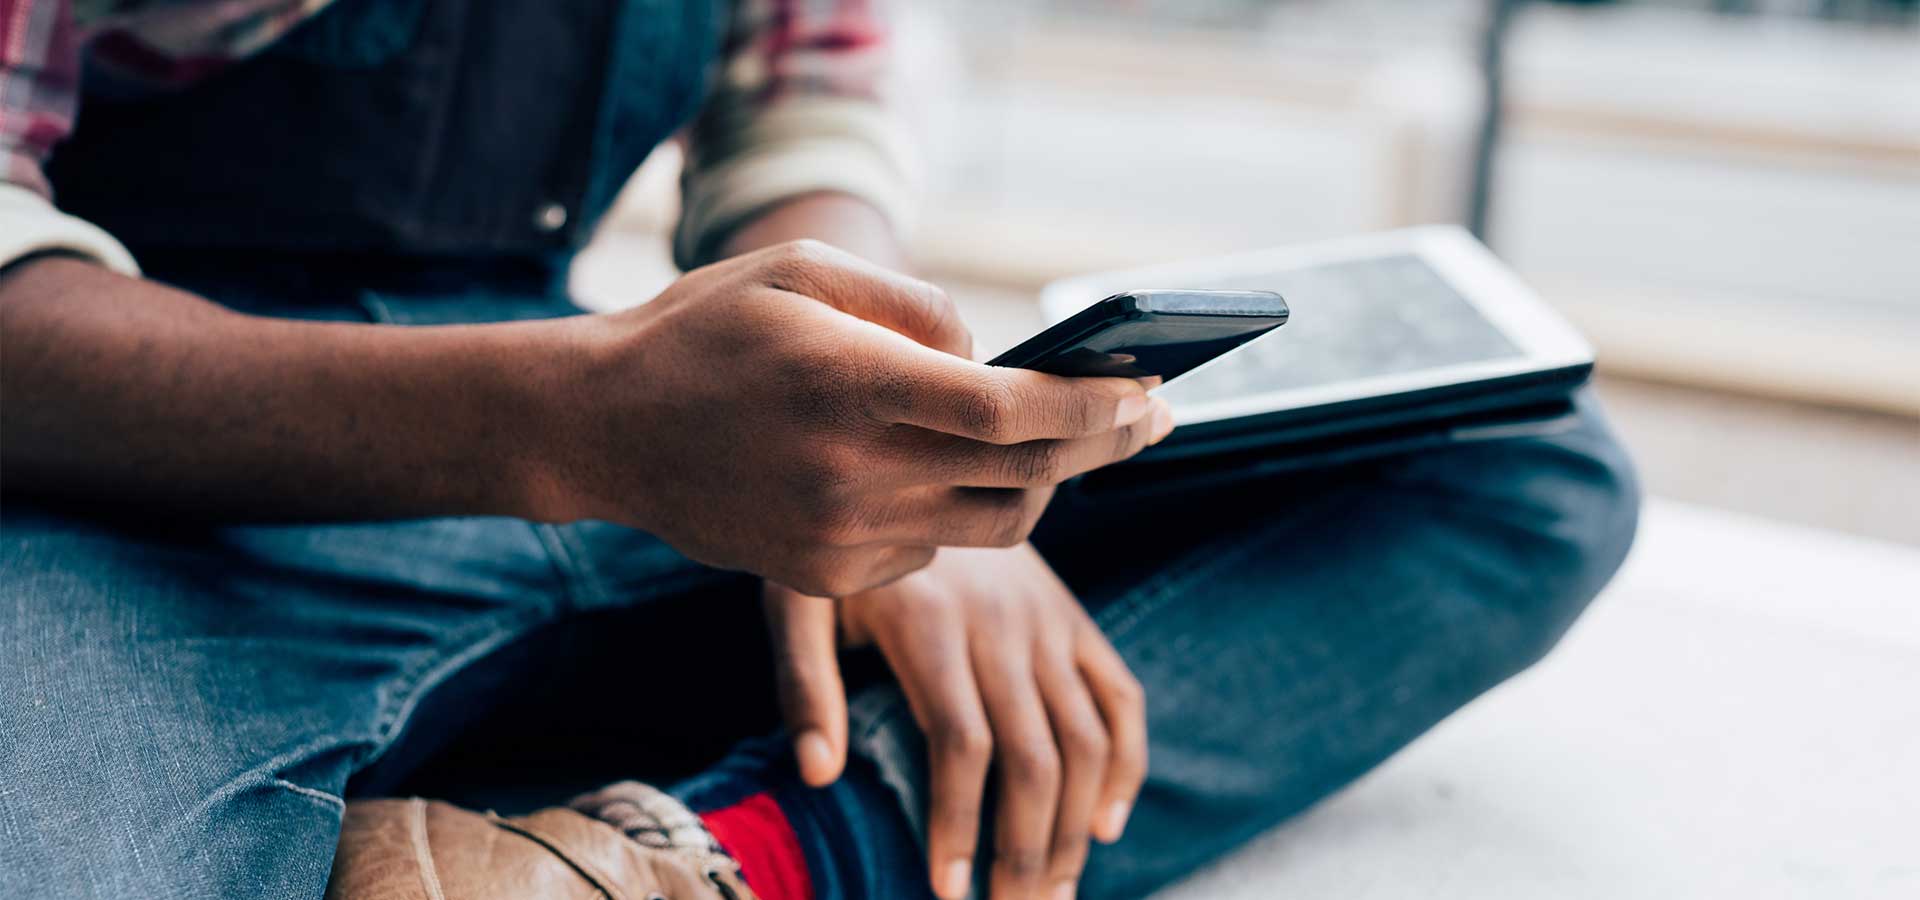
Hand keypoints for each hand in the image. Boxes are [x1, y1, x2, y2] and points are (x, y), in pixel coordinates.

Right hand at [536, 240, 1173, 596]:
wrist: (601, 428)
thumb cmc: (705, 330)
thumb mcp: (803, 272)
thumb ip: (914, 306)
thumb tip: (994, 360)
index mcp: (854, 384)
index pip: (1011, 410)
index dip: (1095, 405)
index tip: (1150, 391)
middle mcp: (855, 471)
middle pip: (1025, 473)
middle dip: (1104, 443)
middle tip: (1154, 415)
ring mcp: (842, 535)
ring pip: (996, 525)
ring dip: (1042, 482)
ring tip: (1059, 440)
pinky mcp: (827, 576)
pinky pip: (934, 550)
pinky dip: (958, 509)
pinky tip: (941, 469)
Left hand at [765, 545, 1148, 899]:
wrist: (922, 455)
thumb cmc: (842, 541)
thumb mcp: (799, 594)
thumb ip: (802, 682)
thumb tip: (817, 777)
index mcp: (935, 622)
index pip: (963, 744)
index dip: (958, 823)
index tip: (945, 890)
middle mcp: (1006, 624)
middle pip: (1036, 756)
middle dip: (1025, 850)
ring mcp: (1051, 621)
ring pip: (1088, 740)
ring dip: (1075, 828)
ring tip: (1051, 893)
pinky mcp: (1076, 620)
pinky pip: (1123, 700)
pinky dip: (1126, 767)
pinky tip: (1104, 826)